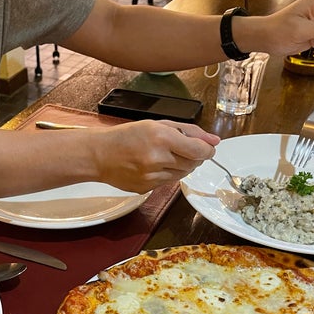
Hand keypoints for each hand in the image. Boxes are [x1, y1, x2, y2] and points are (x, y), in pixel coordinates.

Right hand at [90, 120, 219, 192]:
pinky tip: (155, 165)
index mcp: (161, 138)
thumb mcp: (157, 124)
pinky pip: (169, 182)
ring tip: (167, 156)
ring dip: (182, 165)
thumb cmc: (126, 136)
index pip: (198, 150)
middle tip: (185, 148)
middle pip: (193, 163)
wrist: (99, 156)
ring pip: (183, 174)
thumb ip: (188, 131)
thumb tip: (214, 141)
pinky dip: (169, 174)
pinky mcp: (147, 188)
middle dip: (195, 156)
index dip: (208, 150)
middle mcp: (158, 159)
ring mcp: (152, 177)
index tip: (209, 148)